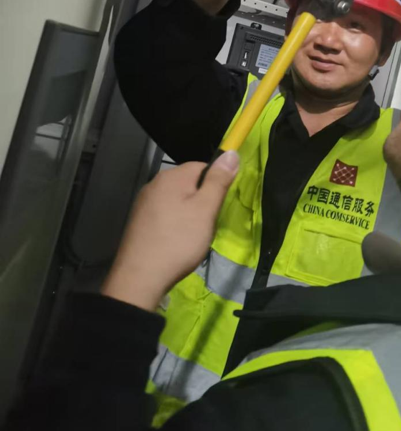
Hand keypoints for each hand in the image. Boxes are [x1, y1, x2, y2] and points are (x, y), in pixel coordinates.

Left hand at [101, 152, 238, 311]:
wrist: (140, 278)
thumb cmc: (179, 241)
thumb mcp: (206, 210)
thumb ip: (219, 180)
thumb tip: (231, 152)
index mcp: (171, 176)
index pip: (203, 166)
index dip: (215, 185)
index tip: (216, 208)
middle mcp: (155, 183)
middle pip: (189, 183)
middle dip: (202, 201)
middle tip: (205, 225)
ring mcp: (144, 202)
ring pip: (177, 200)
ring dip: (188, 214)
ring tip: (191, 237)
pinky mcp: (139, 220)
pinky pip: (165, 213)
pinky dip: (174, 224)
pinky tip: (175, 242)